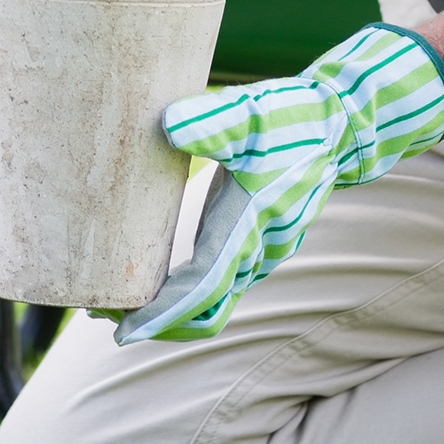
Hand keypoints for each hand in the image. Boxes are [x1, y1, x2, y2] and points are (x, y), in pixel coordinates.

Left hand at [114, 23, 443, 344]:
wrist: (340, 127)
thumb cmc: (294, 118)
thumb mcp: (251, 112)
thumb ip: (213, 121)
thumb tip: (169, 126)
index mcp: (250, 225)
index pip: (202, 290)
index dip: (162, 315)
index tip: (122, 330)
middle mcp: (256, 250)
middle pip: (203, 310)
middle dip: (156, 321)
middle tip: (103, 314)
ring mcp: (259, 250)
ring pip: (211, 301)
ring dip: (169, 309)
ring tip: (116, 298)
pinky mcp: (255, 241)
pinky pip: (218, 283)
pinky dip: (185, 292)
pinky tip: (153, 273)